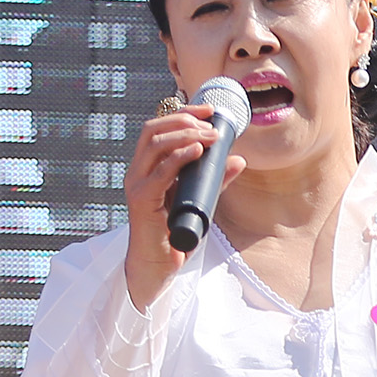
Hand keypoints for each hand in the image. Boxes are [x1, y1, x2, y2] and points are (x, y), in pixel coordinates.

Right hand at [121, 102, 246, 311]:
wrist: (158, 265)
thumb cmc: (176, 233)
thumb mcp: (201, 200)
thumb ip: (216, 180)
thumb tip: (239, 159)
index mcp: (148, 166)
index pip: (159, 128)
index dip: (183, 113)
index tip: (210, 110)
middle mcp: (138, 171)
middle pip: (153, 129)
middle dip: (184, 119)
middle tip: (212, 124)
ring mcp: (137, 184)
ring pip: (154, 144)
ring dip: (185, 135)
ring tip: (210, 136)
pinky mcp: (141, 200)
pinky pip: (159, 172)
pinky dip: (179, 157)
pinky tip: (197, 151)